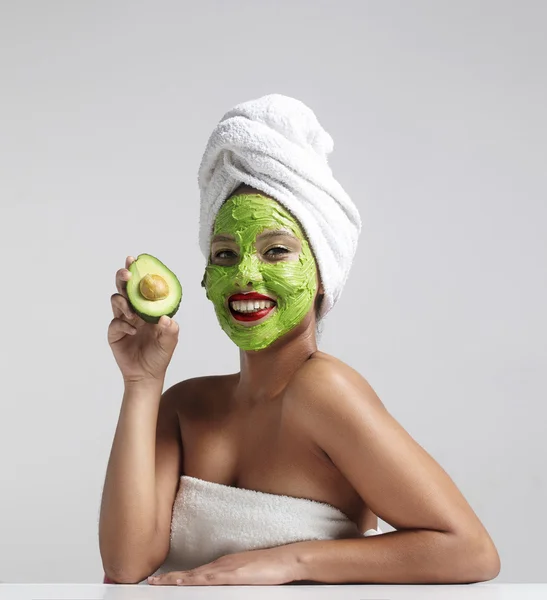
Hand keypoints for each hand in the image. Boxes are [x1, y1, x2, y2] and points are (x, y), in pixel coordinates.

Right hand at [107, 255, 178, 383]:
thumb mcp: (170, 342)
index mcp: (149, 308)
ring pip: (117, 300)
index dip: (138, 272)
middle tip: (127, 274)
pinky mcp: (115, 332)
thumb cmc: (159, 356)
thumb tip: (166, 318)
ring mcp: (123, 320)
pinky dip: (123, 324)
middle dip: (123, 277)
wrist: (146, 375)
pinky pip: (115, 322)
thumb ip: (171, 330)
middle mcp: (135, 310)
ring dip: (123, 302)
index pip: (142, 285)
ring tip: (133, 314)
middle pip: (124, 287)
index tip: (135, 260)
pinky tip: (132, 331)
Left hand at [147, 545, 300, 585]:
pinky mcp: (231, 574)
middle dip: (169, 578)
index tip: (161, 580)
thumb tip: (223, 585)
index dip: (177, 577)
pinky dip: (191, 580)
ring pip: (194, 575)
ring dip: (175, 580)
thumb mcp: (246, 573)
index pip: (195, 573)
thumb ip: (233, 578)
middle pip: (190, 573)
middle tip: (151, 582)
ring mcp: (225, 568)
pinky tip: (181, 583)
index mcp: (223, 564)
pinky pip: (207, 578)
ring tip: (158, 584)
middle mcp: (220, 564)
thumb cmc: (270, 567)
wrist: (285, 559)